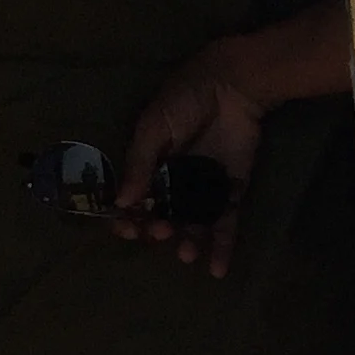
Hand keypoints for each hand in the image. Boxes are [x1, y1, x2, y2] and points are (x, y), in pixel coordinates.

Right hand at [113, 0, 351, 277]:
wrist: (232, 85)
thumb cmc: (185, 99)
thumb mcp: (154, 127)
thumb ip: (140, 163)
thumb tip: (122, 202)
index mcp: (149, 164)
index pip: (133, 200)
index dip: (128, 218)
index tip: (128, 229)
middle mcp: (174, 180)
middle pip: (162, 217)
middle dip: (157, 231)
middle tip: (161, 233)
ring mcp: (203, 187)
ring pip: (192, 224)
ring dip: (188, 243)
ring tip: (187, 254)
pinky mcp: (232, 190)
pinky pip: (226, 222)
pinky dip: (223, 245)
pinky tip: (218, 269)